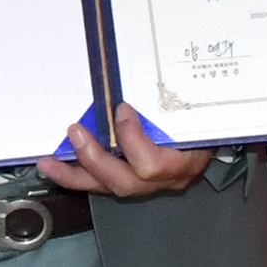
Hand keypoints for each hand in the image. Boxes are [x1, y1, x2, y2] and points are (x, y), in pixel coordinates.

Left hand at [44, 112, 208, 197]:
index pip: (153, 165)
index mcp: (185, 161)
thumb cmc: (207, 120)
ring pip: (109, 188)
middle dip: (95, 158)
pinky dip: (78, 175)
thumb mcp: (196, 111)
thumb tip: (143, 78)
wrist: (217, 136)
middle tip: (75, 133)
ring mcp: (149, 186)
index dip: (133, 140)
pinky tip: (56, 166)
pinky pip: (103, 184)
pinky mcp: (134, 183)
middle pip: (126, 182)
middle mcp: (166, 180)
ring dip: (75, 174)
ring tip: (49, 162)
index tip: (123, 110)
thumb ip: (172, 103)